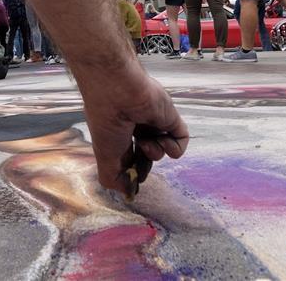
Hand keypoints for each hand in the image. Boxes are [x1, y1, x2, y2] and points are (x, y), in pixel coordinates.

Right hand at [76, 58, 188, 194]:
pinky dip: (173, 147)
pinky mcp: (172, 118)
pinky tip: (161, 139)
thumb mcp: (104, 157)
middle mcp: (137, 127)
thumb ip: (113, 179)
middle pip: (147, 156)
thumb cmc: (107, 121)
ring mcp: (155, 123)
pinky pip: (181, 141)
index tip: (131, 179)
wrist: (119, 92)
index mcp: (119, 133)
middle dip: (144, 165)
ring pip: (163, 150)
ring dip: (155, 153)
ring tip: (144, 142)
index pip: (130, 157)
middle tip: (139, 165)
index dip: (132, 170)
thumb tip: (127, 193)